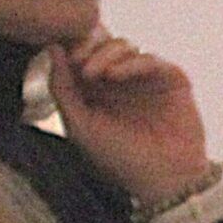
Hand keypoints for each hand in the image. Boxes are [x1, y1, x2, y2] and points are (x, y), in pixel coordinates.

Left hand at [46, 29, 210, 205]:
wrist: (164, 178)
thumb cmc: (120, 159)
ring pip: (125, 47)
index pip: (81, 55)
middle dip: (88, 47)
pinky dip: (131, 62)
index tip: (66, 58)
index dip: (72, 48)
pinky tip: (116, 75)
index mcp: (96, 91)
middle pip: (101, 44)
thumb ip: (63, 89)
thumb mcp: (80, 126)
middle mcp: (121, 82)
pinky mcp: (171, 79)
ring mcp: (146, 79)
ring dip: (107, 54)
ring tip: (96, 74)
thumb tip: (52, 48)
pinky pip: (151, 59)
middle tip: (80, 63)